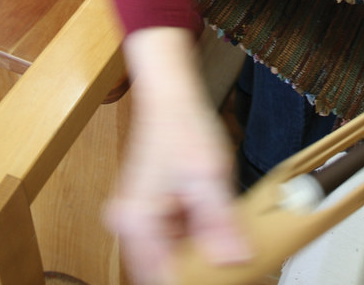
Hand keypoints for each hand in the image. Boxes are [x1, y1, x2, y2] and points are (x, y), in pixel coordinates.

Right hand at [106, 27, 250, 284]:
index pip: (162, 277)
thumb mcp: (209, 176)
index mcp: (136, 220)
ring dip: (200, 254)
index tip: (224, 279)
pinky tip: (218, 231)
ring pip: (173, 254)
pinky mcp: (149, 213)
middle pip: (167, 268)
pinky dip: (197, 239)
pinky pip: (174, 239)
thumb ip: (219, 222)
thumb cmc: (182, 126)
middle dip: (200, 269)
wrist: (170, 97)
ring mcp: (138, 219)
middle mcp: (129, 224)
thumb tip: (234, 260)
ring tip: (229, 245)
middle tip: (233, 263)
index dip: (196, 281)